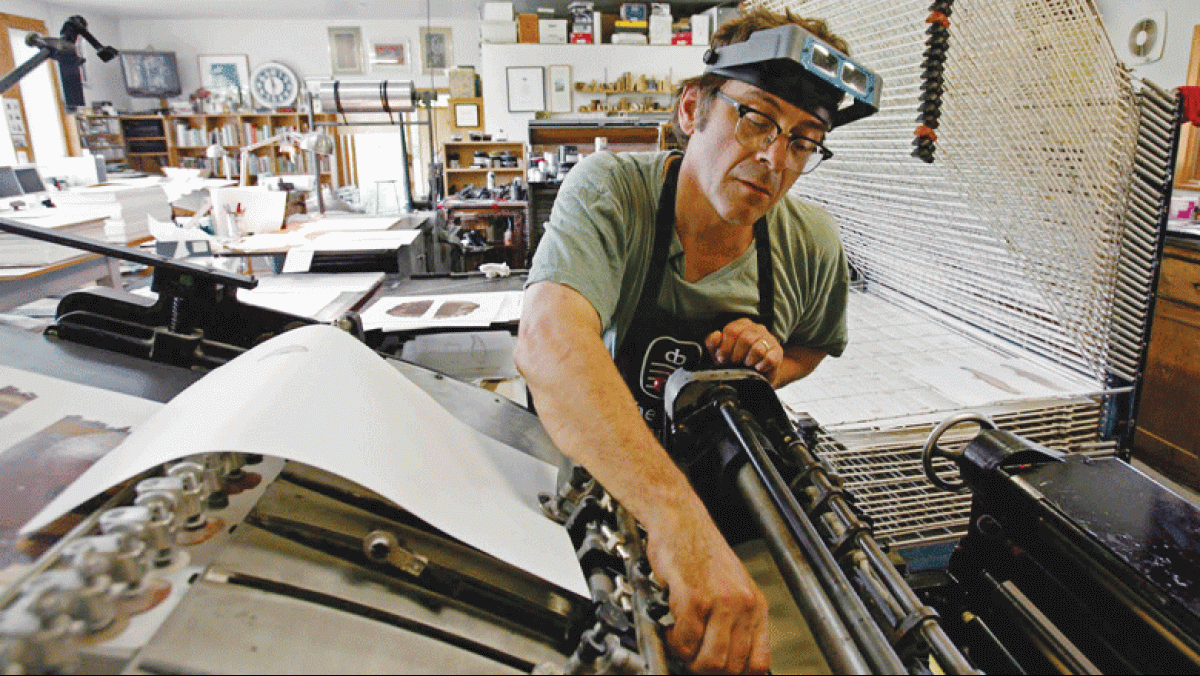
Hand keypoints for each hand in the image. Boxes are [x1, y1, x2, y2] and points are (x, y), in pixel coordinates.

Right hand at [645, 501, 770, 673]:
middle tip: (692, 661)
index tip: (720, 674)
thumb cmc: (700, 550)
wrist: (680, 520)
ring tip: (681, 646)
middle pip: (731, 667)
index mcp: (756, 605)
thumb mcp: (732, 586)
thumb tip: (729, 659)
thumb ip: (735, 620)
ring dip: (690, 660)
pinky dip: (674, 642)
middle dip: (706, 670)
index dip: (737, 675)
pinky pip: (685, 640)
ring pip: (710, 661)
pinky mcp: (693, 597)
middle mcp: (742, 605)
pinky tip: (671, 629)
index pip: (759, 663)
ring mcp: (719, 602)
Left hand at [705, 318, 782, 384]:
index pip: (732, 330)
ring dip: (748, 361)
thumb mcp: (721, 353)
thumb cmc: (736, 362)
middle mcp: (757, 328)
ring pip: (757, 349)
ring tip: (746, 365)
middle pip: (744, 338)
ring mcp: (769, 339)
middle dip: (736, 355)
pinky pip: (769, 358)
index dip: (724, 347)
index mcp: (741, 325)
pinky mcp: (778, 351)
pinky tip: (757, 368)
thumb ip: (713, 343)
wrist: (755, 375)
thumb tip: (716, 335)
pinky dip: (761, 366)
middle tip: (734, 363)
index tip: (722, 358)